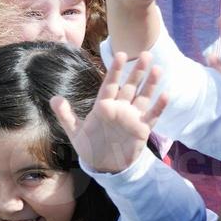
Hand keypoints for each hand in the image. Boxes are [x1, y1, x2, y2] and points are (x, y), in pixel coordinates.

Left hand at [51, 51, 166, 173]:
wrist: (103, 166)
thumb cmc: (89, 147)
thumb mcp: (75, 131)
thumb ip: (65, 115)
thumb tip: (53, 98)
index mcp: (104, 106)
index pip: (111, 84)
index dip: (116, 70)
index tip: (121, 54)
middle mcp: (120, 109)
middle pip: (130, 86)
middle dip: (137, 71)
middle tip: (146, 53)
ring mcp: (132, 118)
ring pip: (143, 97)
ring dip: (151, 84)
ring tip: (157, 68)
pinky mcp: (142, 129)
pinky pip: (153, 115)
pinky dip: (159, 106)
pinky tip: (166, 94)